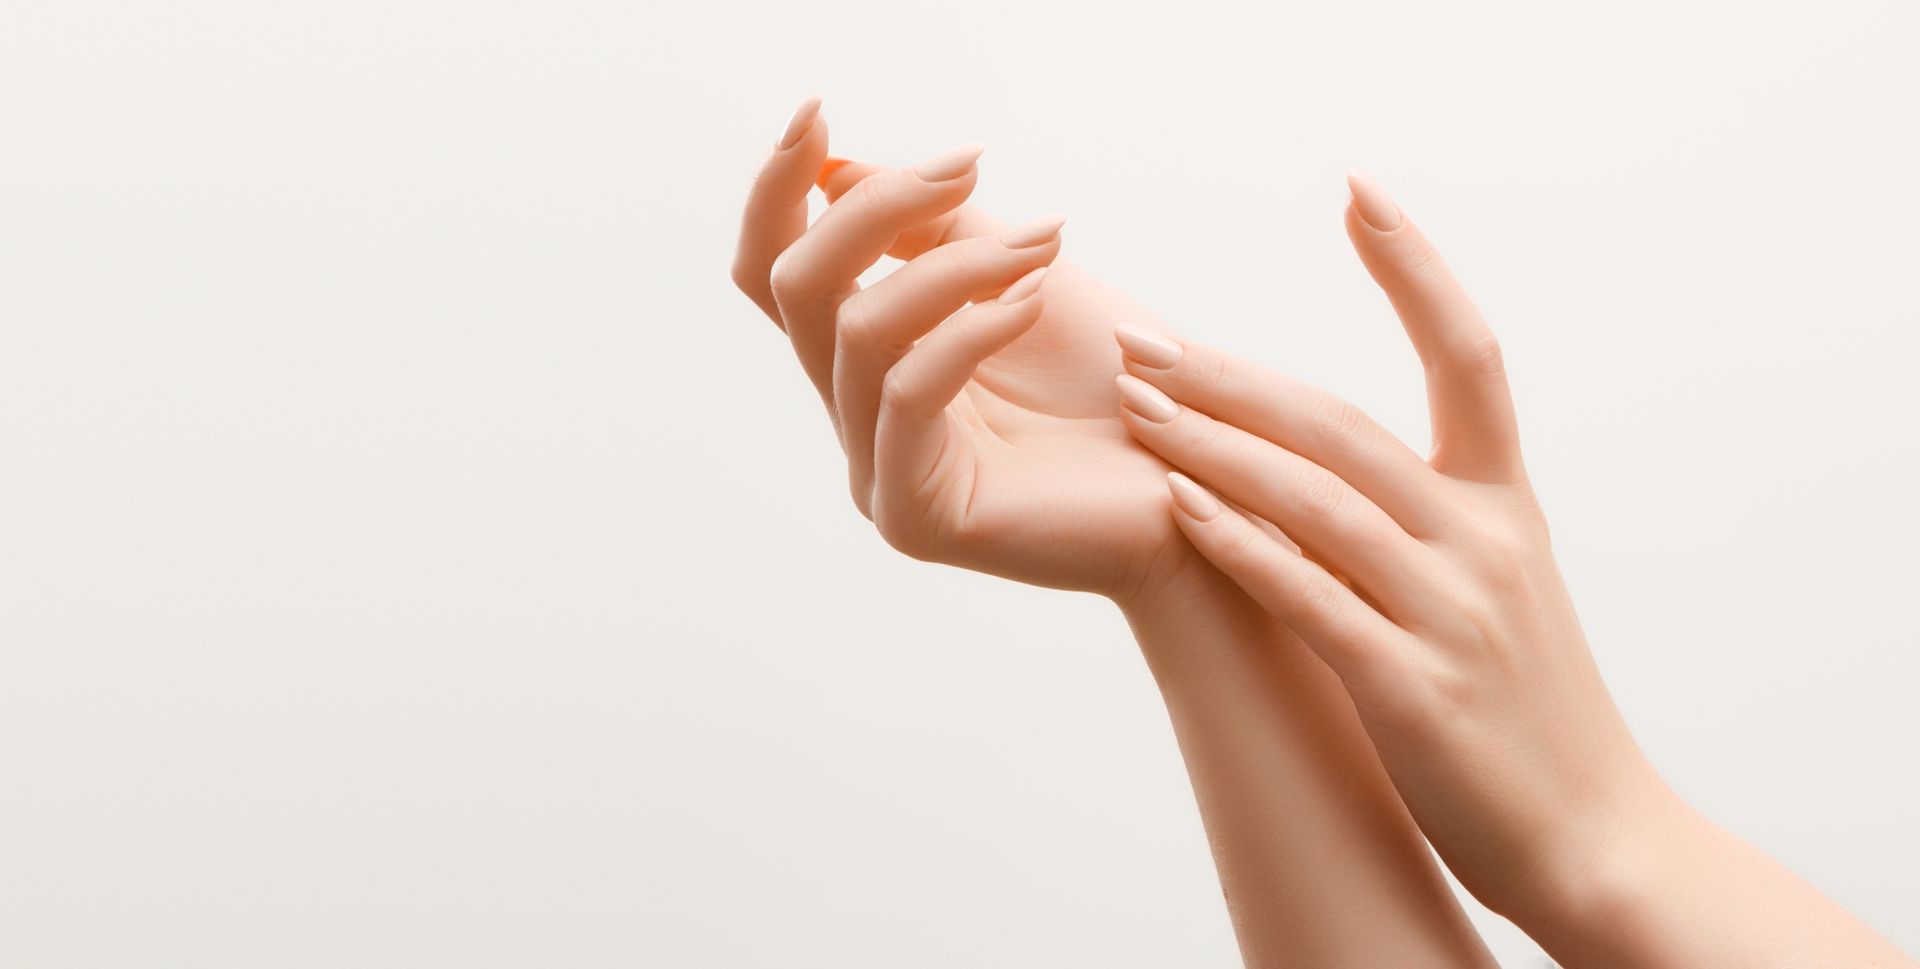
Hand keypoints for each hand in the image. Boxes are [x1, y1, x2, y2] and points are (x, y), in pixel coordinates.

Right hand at [731, 97, 1198, 598]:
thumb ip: (931, 229)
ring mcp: (879, 475)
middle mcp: (859, 422)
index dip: (778, 193)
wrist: (1202, 489)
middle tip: (968, 172)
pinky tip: (1035, 298)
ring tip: (1041, 243)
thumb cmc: (1120, 390)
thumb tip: (839, 167)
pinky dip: (972, 326)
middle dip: (873, 208)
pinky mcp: (918, 518)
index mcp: (870, 367)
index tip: (817, 112)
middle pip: (796, 290)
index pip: (780, 276)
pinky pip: (910, 393)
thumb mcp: (1019, 276)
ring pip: (856, 332)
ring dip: (954, 264)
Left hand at [1110, 172, 1664, 917]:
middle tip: (1143, 339)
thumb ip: (1430, 520)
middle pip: (1342, 424)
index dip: (1415, 268)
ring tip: (1133, 405)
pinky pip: (1307, 597)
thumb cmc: (1531, 713)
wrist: (1600, 839)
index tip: (1359, 193)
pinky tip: (1175, 506)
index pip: (1469, 355)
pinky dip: (1237, 546)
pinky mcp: (1412, 688)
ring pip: (1313, 499)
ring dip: (1211, 445)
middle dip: (1232, 376)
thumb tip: (1326, 464)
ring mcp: (1450, 614)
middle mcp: (1483, 542)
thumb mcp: (1503, 590)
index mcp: (1506, 506)